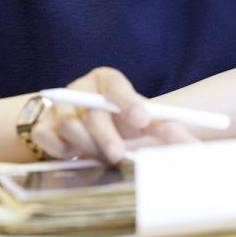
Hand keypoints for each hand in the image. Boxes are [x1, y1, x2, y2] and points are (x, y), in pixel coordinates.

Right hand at [29, 66, 197, 164]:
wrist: (76, 122)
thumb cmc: (115, 119)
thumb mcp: (139, 118)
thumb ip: (165, 128)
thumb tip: (192, 147)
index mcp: (106, 80)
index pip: (115, 85)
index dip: (128, 101)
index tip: (142, 119)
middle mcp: (81, 89)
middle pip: (92, 111)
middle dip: (106, 135)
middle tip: (118, 155)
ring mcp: (59, 107)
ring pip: (70, 126)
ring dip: (88, 146)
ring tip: (102, 156)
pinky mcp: (43, 126)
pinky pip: (48, 139)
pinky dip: (61, 150)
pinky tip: (74, 155)